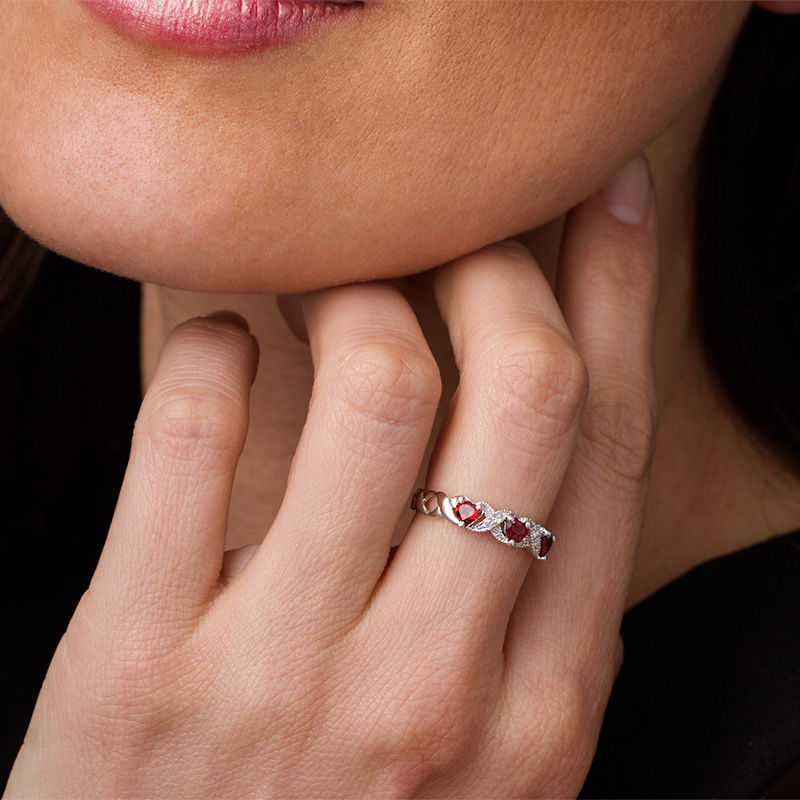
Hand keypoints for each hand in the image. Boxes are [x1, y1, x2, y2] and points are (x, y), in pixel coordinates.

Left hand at [6, 157, 657, 797]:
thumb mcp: (484, 761)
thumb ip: (528, 620)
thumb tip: (546, 433)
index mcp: (538, 714)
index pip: (610, 446)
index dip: (621, 294)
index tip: (602, 202)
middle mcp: (431, 688)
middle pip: (525, 390)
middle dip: (503, 262)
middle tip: (456, 221)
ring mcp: (280, 675)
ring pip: (374, 382)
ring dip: (356, 284)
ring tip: (327, 275)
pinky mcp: (135, 662)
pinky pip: (191, 432)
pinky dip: (213, 350)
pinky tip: (224, 347)